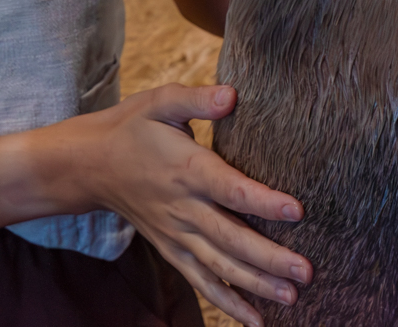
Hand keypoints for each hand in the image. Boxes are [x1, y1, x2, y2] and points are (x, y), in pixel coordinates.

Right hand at [75, 84, 310, 325]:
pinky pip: (201, 281)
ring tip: (291, 298)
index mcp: (187, 170)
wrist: (91, 165)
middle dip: (269, 258)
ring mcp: (177, 235)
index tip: (297, 210)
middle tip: (305, 272)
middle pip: (231, 238)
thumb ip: (197, 99)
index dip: (263, 201)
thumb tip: (232, 94)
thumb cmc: (133, 128)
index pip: (230, 189)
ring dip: (255, 285)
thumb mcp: (161, 102)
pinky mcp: (172, 250)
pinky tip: (255, 321)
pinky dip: (227, 302)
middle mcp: (183, 208)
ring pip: (219, 266)